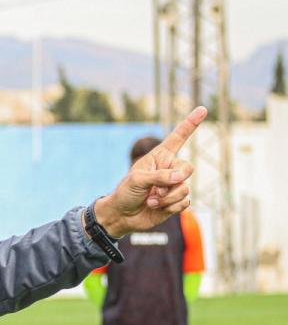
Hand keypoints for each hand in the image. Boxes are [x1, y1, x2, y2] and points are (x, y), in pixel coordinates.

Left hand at [95, 106, 207, 237]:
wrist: (122, 215)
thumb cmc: (126, 193)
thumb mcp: (137, 180)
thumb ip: (159, 176)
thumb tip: (181, 177)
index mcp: (159, 157)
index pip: (178, 138)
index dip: (190, 124)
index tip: (202, 109)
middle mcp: (169, 169)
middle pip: (187, 168)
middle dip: (174, 180)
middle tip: (157, 190)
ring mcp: (174, 186)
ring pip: (185, 189)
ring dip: (167, 198)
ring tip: (151, 200)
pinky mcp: (176, 202)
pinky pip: (185, 202)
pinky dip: (170, 207)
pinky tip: (157, 208)